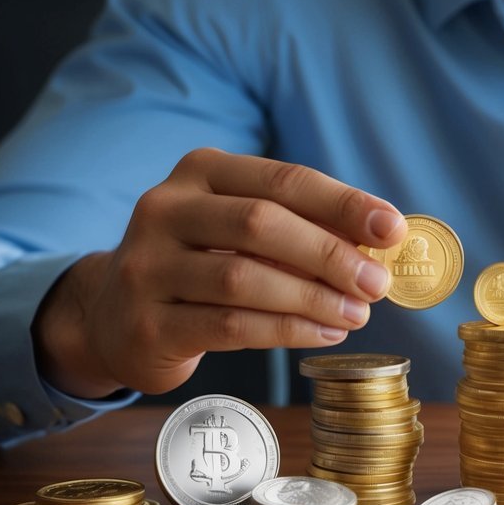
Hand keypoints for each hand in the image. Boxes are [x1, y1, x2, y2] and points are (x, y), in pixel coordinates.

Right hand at [33, 148, 406, 396]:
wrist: (111, 316)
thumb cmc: (201, 264)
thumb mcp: (240, 229)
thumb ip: (300, 226)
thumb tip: (381, 241)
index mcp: (200, 172)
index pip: (283, 179)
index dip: (343, 203)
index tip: (392, 228)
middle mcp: (165, 209)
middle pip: (261, 223)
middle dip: (330, 253)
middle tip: (377, 282)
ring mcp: (148, 267)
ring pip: (244, 278)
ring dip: (313, 298)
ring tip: (358, 314)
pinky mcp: (147, 323)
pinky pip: (229, 325)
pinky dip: (287, 330)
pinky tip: (324, 332)